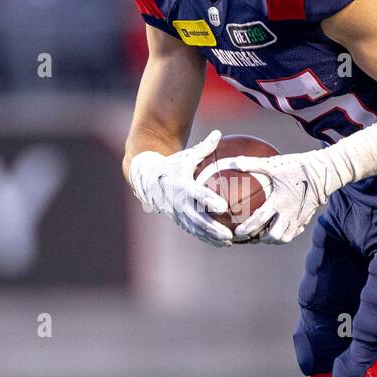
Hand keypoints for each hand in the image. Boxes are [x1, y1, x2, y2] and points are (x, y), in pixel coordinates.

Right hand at [128, 130, 232, 246]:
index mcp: (183, 186)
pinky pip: (192, 231)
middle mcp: (179, 202)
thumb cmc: (171, 164)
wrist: (147, 179)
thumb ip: (204, 147)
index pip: (199, 195)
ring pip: (196, 229)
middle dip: (213, 228)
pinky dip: (205, 237)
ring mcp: (177, 213)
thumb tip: (218, 133)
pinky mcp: (177, 219)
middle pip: (198, 218)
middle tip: (229, 235)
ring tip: (228, 242)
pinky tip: (219, 243)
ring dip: (211, 237)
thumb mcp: (185, 156)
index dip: (210, 201)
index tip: (224, 207)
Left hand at [222, 149, 332, 244]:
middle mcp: (289, 213)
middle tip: (251, 237)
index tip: (237, 233)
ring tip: (264, 236)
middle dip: (261, 239)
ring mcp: (299, 217)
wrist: (325, 171)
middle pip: (274, 236)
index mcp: (279, 201)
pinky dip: (285, 234)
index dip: (247, 229)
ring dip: (273, 239)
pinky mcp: (307, 217)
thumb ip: (252, 164)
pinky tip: (279, 229)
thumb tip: (232, 162)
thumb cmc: (298, 166)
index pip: (259, 221)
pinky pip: (295, 232)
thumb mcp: (274, 163)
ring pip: (285, 238)